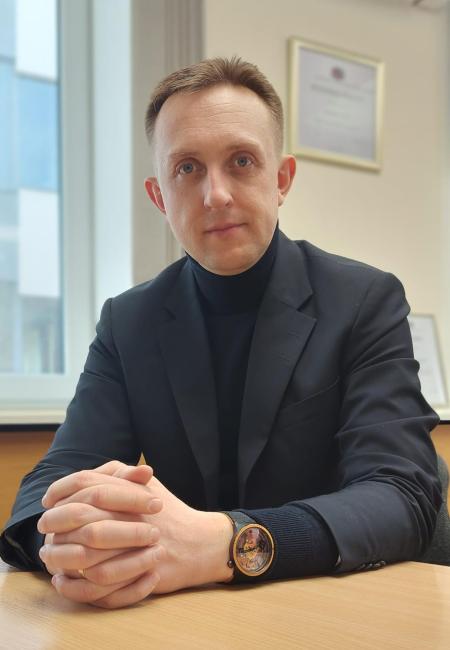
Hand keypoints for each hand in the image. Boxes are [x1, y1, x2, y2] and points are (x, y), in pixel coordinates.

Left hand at [38, 462, 232, 606]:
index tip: (48, 500)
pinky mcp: (141, 570)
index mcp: (133, 489)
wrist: (201, 542)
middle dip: (57, 521)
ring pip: (87, 551)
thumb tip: (84, 476)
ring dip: (63, 555)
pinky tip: (67, 580)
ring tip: (50, 556)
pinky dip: (79, 583)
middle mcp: (133, 514)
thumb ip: (120, 474)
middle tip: (45, 527)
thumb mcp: (148, 485)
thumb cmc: (171, 512)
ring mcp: (138, 543)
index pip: (88, 482)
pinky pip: (102, 581)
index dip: (62, 489)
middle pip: (82, 515)